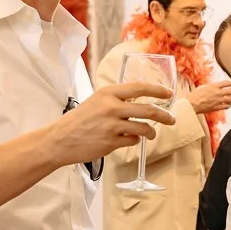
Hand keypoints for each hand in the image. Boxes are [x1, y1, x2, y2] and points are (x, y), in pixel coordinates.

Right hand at [48, 82, 175, 166]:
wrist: (59, 140)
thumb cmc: (77, 121)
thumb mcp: (96, 101)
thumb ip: (116, 100)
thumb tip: (138, 102)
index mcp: (108, 93)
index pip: (140, 87)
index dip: (158, 90)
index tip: (169, 93)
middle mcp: (112, 107)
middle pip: (148, 110)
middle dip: (165, 115)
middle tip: (171, 119)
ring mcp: (112, 125)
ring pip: (144, 127)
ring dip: (151, 131)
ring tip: (151, 133)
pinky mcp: (111, 142)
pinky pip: (132, 141)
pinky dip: (134, 140)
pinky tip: (128, 139)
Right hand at [188, 81, 230, 113]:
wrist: (192, 104)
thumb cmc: (195, 95)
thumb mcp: (203, 87)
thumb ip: (211, 86)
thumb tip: (215, 86)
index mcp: (213, 86)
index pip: (227, 83)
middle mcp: (217, 92)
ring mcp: (218, 100)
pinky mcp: (217, 107)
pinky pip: (227, 106)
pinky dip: (228, 105)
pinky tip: (228, 104)